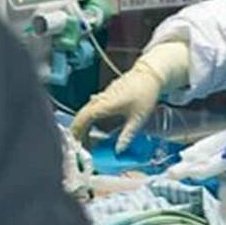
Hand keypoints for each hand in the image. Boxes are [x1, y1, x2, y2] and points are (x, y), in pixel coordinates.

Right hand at [70, 41, 188, 152]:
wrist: (150, 74)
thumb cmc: (145, 94)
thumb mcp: (138, 119)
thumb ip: (127, 135)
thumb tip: (119, 150)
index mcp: (105, 104)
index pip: (84, 118)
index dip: (77, 131)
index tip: (76, 143)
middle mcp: (101, 99)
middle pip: (82, 115)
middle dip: (79, 131)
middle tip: (82, 146)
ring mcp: (104, 95)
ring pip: (88, 111)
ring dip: (86, 125)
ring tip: (89, 140)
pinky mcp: (108, 94)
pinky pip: (94, 108)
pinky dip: (92, 119)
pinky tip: (98, 128)